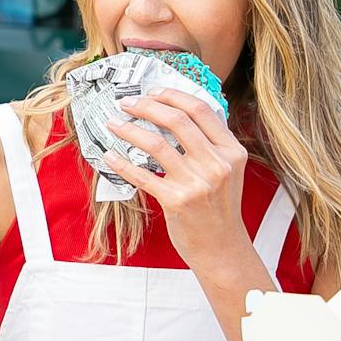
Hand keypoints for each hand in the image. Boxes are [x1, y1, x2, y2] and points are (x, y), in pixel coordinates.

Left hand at [102, 89, 249, 275]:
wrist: (222, 248)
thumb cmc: (219, 208)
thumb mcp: (227, 171)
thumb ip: (210, 144)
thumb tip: (178, 113)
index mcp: (231, 151)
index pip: (201, 110)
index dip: (173, 96)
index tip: (153, 92)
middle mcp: (217, 164)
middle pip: (176, 121)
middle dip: (146, 106)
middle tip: (126, 103)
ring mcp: (197, 183)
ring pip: (156, 144)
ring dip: (129, 130)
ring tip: (113, 124)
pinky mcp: (176, 201)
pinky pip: (142, 175)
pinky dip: (122, 163)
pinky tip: (110, 156)